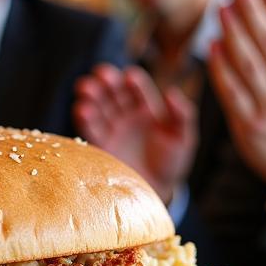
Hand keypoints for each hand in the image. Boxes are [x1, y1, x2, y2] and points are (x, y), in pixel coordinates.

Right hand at [73, 64, 194, 204]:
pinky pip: (90, 129)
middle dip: (107, 82)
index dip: (133, 82)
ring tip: (85, 87)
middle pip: (114, 93)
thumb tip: (170, 92)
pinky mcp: (100, 147)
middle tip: (100, 74)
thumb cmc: (172, 163)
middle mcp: (126, 116)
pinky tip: (81, 109)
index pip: (137, 89)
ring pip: (99, 108)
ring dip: (91, 96)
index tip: (129, 77)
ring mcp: (112, 130)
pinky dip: (84, 118)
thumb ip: (182, 115)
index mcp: (146, 109)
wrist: (156, 191)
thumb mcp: (184, 138)